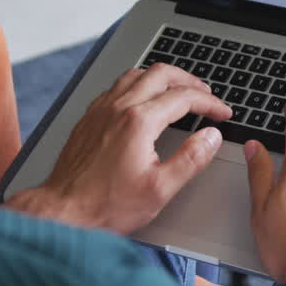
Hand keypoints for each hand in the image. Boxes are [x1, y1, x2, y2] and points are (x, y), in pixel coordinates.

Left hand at [7, 63, 231, 233]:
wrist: (63, 212)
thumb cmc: (106, 205)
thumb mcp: (160, 189)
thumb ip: (191, 159)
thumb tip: (211, 137)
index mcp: (138, 122)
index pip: (183, 98)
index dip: (209, 103)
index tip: (222, 112)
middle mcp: (118, 108)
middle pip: (161, 74)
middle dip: (189, 80)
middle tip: (206, 94)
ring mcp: (100, 110)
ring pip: (136, 74)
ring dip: (163, 77)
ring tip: (179, 89)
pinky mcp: (89, 118)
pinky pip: (117, 86)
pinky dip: (139, 85)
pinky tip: (144, 99)